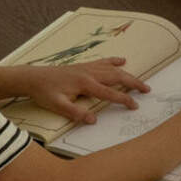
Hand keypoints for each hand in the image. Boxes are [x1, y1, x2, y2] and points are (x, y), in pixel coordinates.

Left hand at [21, 58, 147, 124]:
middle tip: (146, 90)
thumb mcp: (58, 106)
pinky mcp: (84, 66)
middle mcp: (89, 73)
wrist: (34, 78)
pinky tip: (122, 61)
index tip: (134, 105)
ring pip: (113, 69)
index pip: (110, 93)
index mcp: (85, 84)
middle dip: (133, 83)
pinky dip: (114, 61)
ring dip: (128, 74)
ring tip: (140, 81)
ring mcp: (87, 68)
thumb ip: (76, 113)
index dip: (123, 99)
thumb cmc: (45, 93)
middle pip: (117, 77)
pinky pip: (103, 62)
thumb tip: (93, 120)